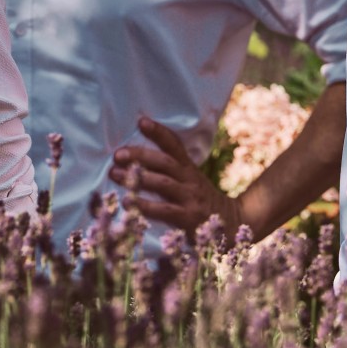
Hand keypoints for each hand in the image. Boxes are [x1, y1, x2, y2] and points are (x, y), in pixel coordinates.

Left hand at [109, 116, 242, 237]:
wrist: (232, 225)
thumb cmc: (200, 203)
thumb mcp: (191, 183)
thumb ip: (170, 173)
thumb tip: (135, 163)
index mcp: (189, 169)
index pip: (175, 145)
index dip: (159, 132)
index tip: (141, 122)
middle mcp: (190, 180)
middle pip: (164, 162)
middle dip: (140, 156)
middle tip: (118, 154)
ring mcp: (190, 198)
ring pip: (163, 184)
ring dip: (137, 178)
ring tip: (115, 174)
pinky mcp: (189, 218)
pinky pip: (165, 210)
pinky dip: (145, 205)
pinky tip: (128, 202)